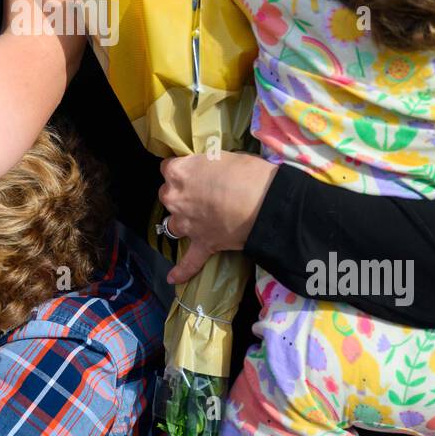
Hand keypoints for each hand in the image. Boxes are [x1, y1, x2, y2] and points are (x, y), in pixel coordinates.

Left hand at [160, 151, 276, 284]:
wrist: (267, 203)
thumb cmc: (248, 173)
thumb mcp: (223, 157)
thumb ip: (206, 166)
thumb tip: (208, 171)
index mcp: (179, 172)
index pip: (168, 167)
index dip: (183, 170)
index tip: (194, 172)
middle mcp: (175, 198)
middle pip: (168, 195)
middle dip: (181, 194)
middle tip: (202, 193)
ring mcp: (187, 224)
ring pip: (173, 224)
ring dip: (183, 222)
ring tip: (198, 219)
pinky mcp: (202, 244)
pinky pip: (188, 262)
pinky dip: (182, 271)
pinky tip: (173, 278)